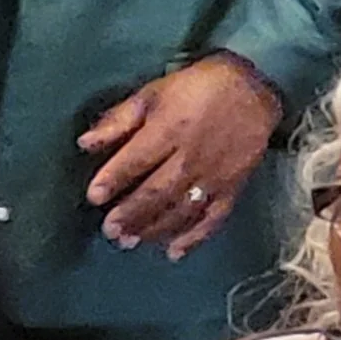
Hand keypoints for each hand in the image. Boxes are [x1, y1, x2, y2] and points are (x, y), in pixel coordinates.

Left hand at [79, 54, 280, 258]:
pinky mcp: (232, 188)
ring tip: (131, 241)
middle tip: (109, 230)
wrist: (254, 88)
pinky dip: (194, 238)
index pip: (136, 160)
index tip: (94, 197)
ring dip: (154, 229)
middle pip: (156, 191)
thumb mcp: (154, 93)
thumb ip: (120, 120)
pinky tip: (174, 252)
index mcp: (170, 129)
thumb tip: (85, 143)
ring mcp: (214, 176)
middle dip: (130, 213)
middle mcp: (190, 157)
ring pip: (180, 209)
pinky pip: (213, 218)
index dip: (113, 179)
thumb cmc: (197, 87)